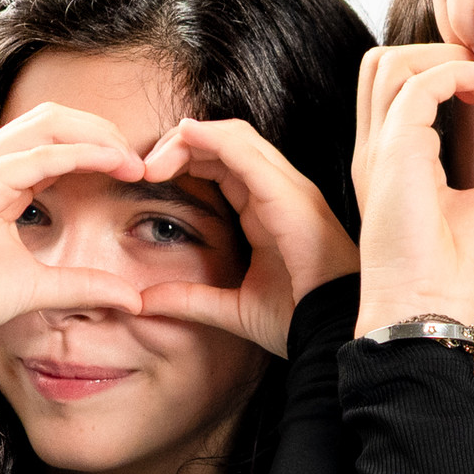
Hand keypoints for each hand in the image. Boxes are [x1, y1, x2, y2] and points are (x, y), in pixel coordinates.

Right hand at [0, 102, 145, 335]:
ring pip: (50, 124)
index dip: (98, 145)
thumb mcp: (40, 288)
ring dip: (99, 137)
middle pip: (56, 118)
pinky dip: (82, 154)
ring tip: (133, 162)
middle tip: (140, 162)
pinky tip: (114, 164)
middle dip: (104, 132)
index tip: (136, 171)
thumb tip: (132, 299)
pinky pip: (39, 155)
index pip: (54, 138)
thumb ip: (85, 285)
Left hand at [137, 119, 357, 357]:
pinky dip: (212, 139)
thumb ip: (189, 300)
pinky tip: (184, 138)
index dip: (184, 160)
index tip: (147, 179)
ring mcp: (290, 190)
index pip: (224, 163)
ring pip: (235, 137)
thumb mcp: (231, 309)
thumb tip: (143, 302)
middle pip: (227, 142)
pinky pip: (246, 153)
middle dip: (181, 144)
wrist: (331, 336)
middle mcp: (281, 192)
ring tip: (154, 160)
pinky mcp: (290, 196)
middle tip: (143, 167)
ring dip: (189, 139)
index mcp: (268, 211)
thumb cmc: (296, 321)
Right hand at [352, 43, 473, 333]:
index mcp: (394, 161)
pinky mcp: (392, 156)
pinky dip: (456, 72)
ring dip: (444, 55)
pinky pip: (417, 85)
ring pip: (390, 61)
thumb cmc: (455, 277)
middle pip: (383, 62)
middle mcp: (378, 150)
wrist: (428, 314)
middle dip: (437, 50)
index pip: (400, 86)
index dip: (444, 67)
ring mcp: (379, 150)